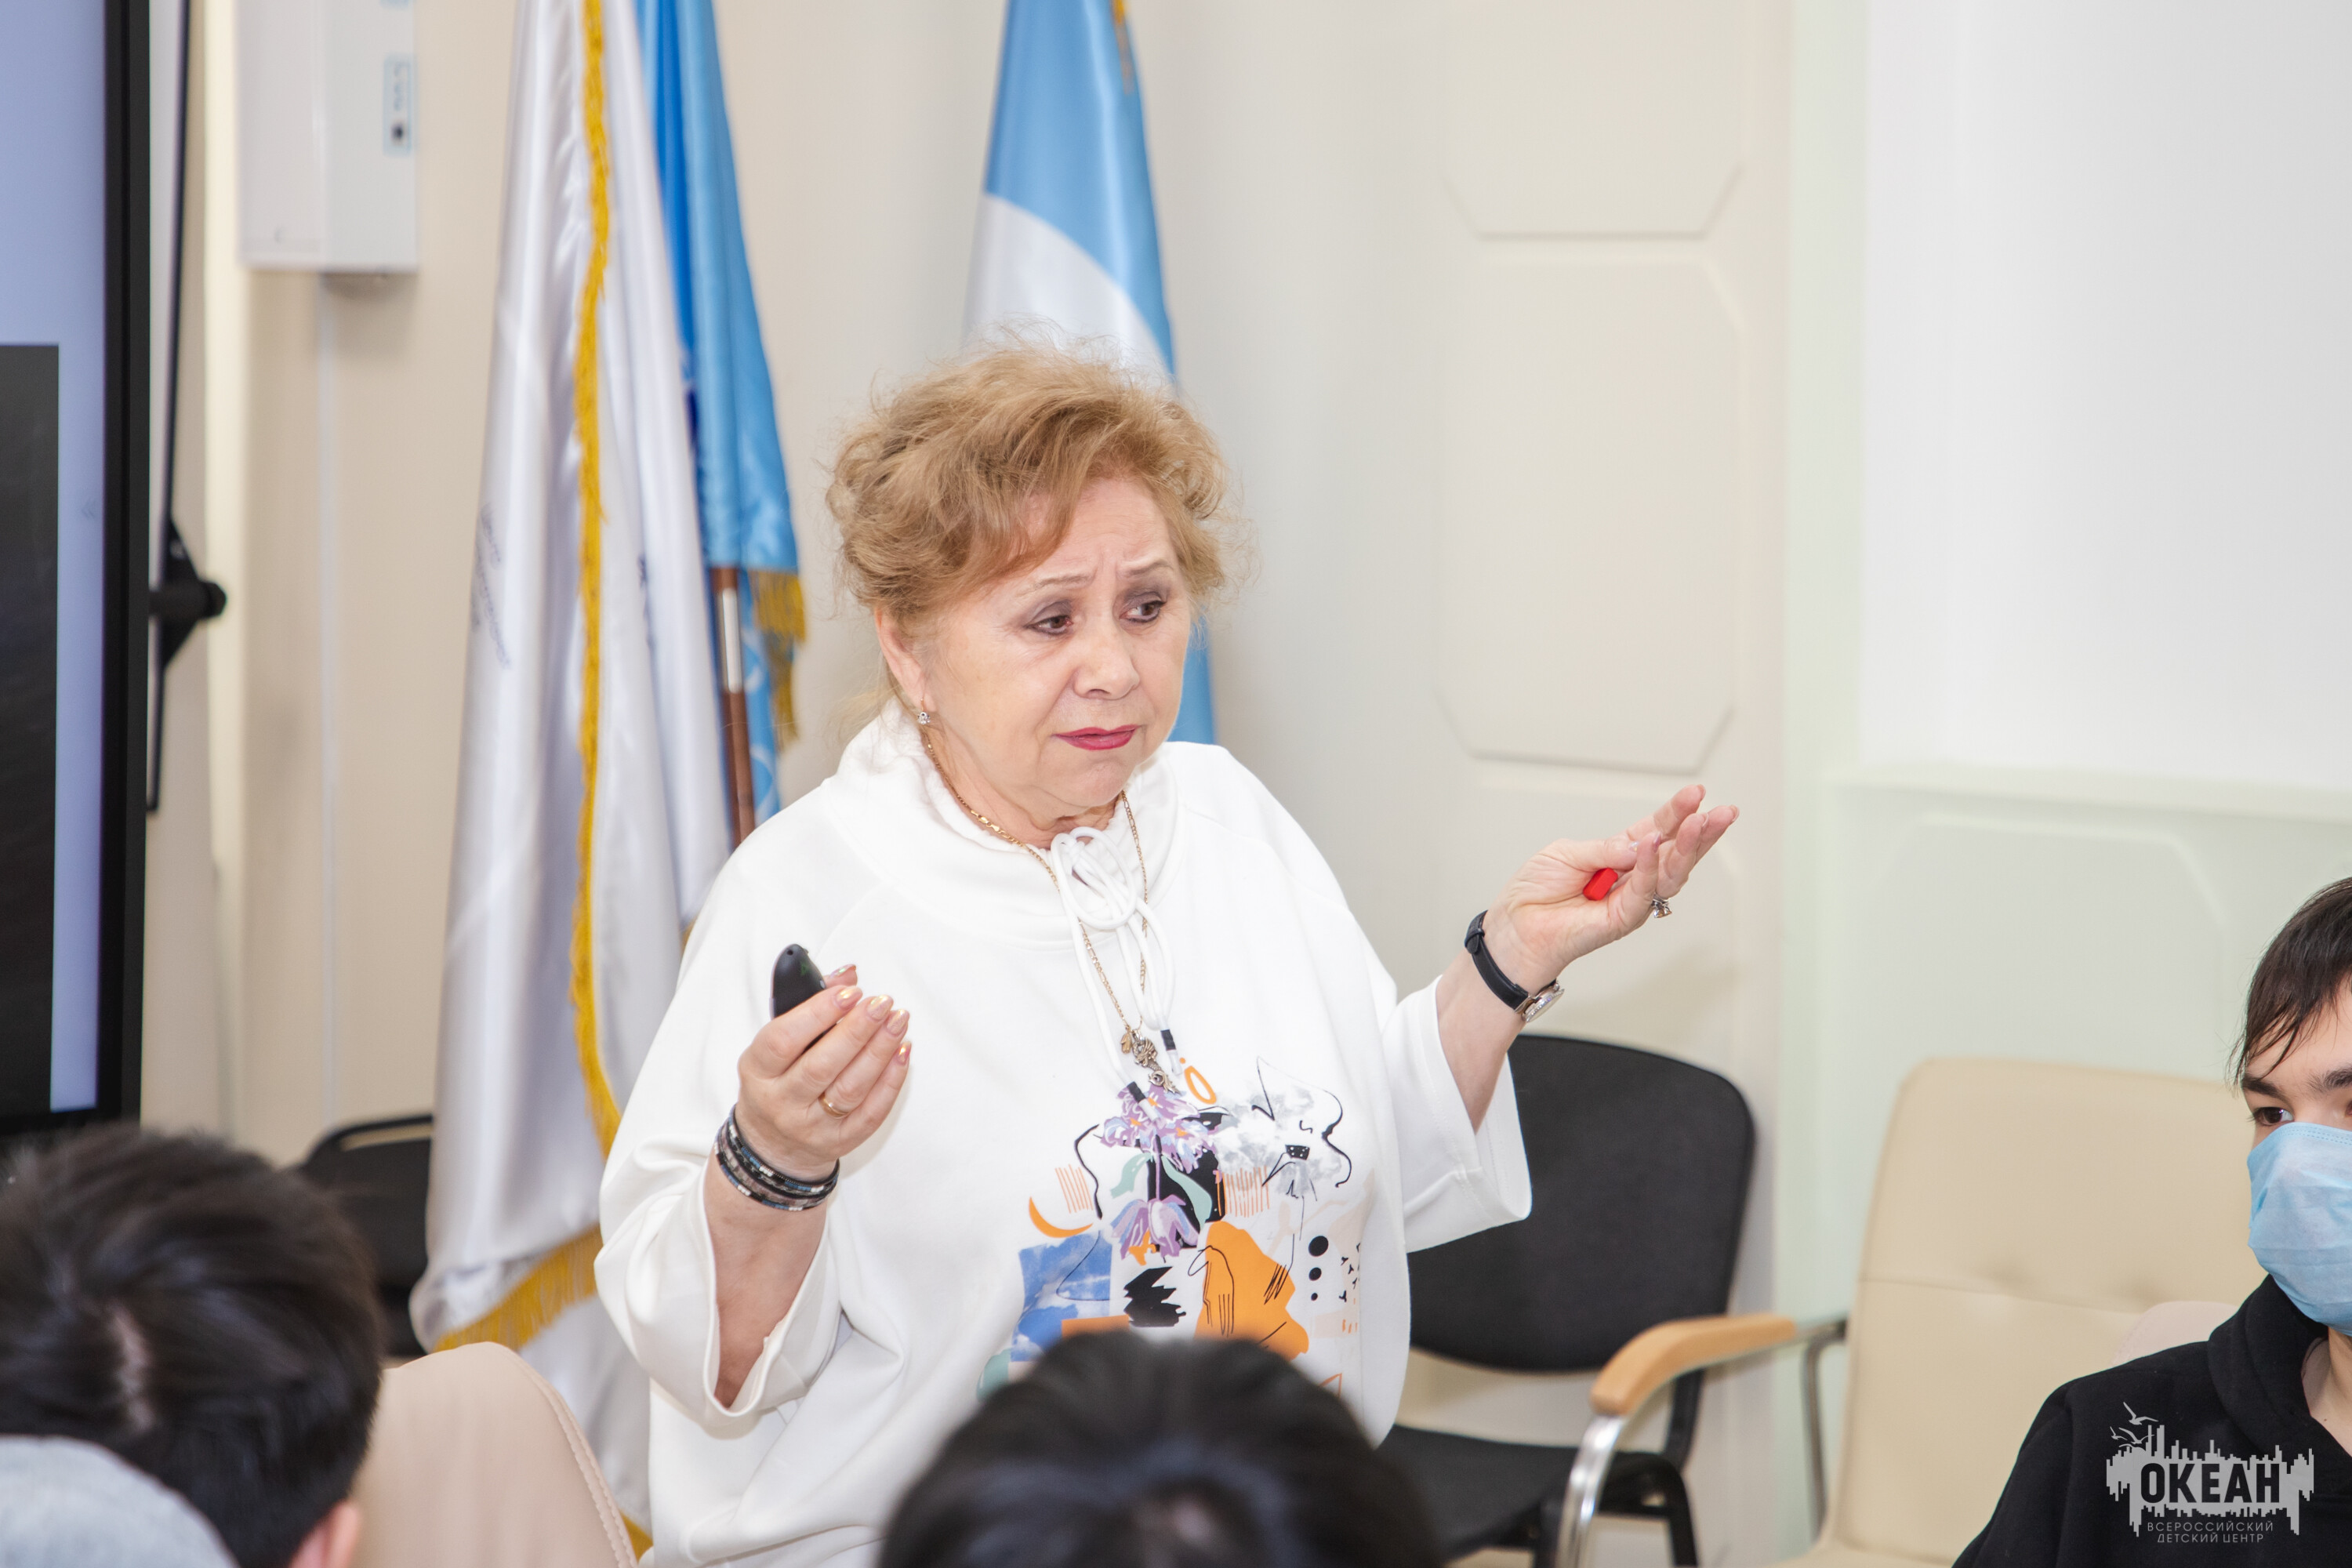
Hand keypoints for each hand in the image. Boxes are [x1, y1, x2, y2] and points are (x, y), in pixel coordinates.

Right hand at [732, 965, 911, 1181]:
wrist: (773, 1143)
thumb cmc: (777, 1081)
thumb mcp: (776, 1044)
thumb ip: (809, 1003)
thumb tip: (847, 975)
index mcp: (758, 1071)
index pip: (783, 1040)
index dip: (818, 1013)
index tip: (850, 992)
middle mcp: (781, 1102)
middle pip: (821, 1065)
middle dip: (857, 1030)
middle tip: (882, 1003)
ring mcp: (811, 1126)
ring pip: (850, 1088)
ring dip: (880, 1051)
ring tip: (898, 1021)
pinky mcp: (840, 1141)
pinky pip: (871, 1112)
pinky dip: (891, 1080)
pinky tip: (902, 1052)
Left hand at [1482, 785, 1738, 989]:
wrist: (1516, 926)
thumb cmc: (1536, 890)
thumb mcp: (1568, 853)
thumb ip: (1607, 848)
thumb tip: (1645, 840)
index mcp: (1621, 854)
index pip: (1657, 829)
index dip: (1676, 812)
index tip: (1698, 793)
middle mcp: (1632, 876)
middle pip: (1675, 852)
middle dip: (1701, 831)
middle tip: (1724, 812)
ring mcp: (1631, 899)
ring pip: (1671, 873)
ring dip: (1688, 847)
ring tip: (1703, 823)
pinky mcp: (1623, 920)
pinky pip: (1643, 891)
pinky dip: (1650, 866)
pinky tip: (1656, 844)